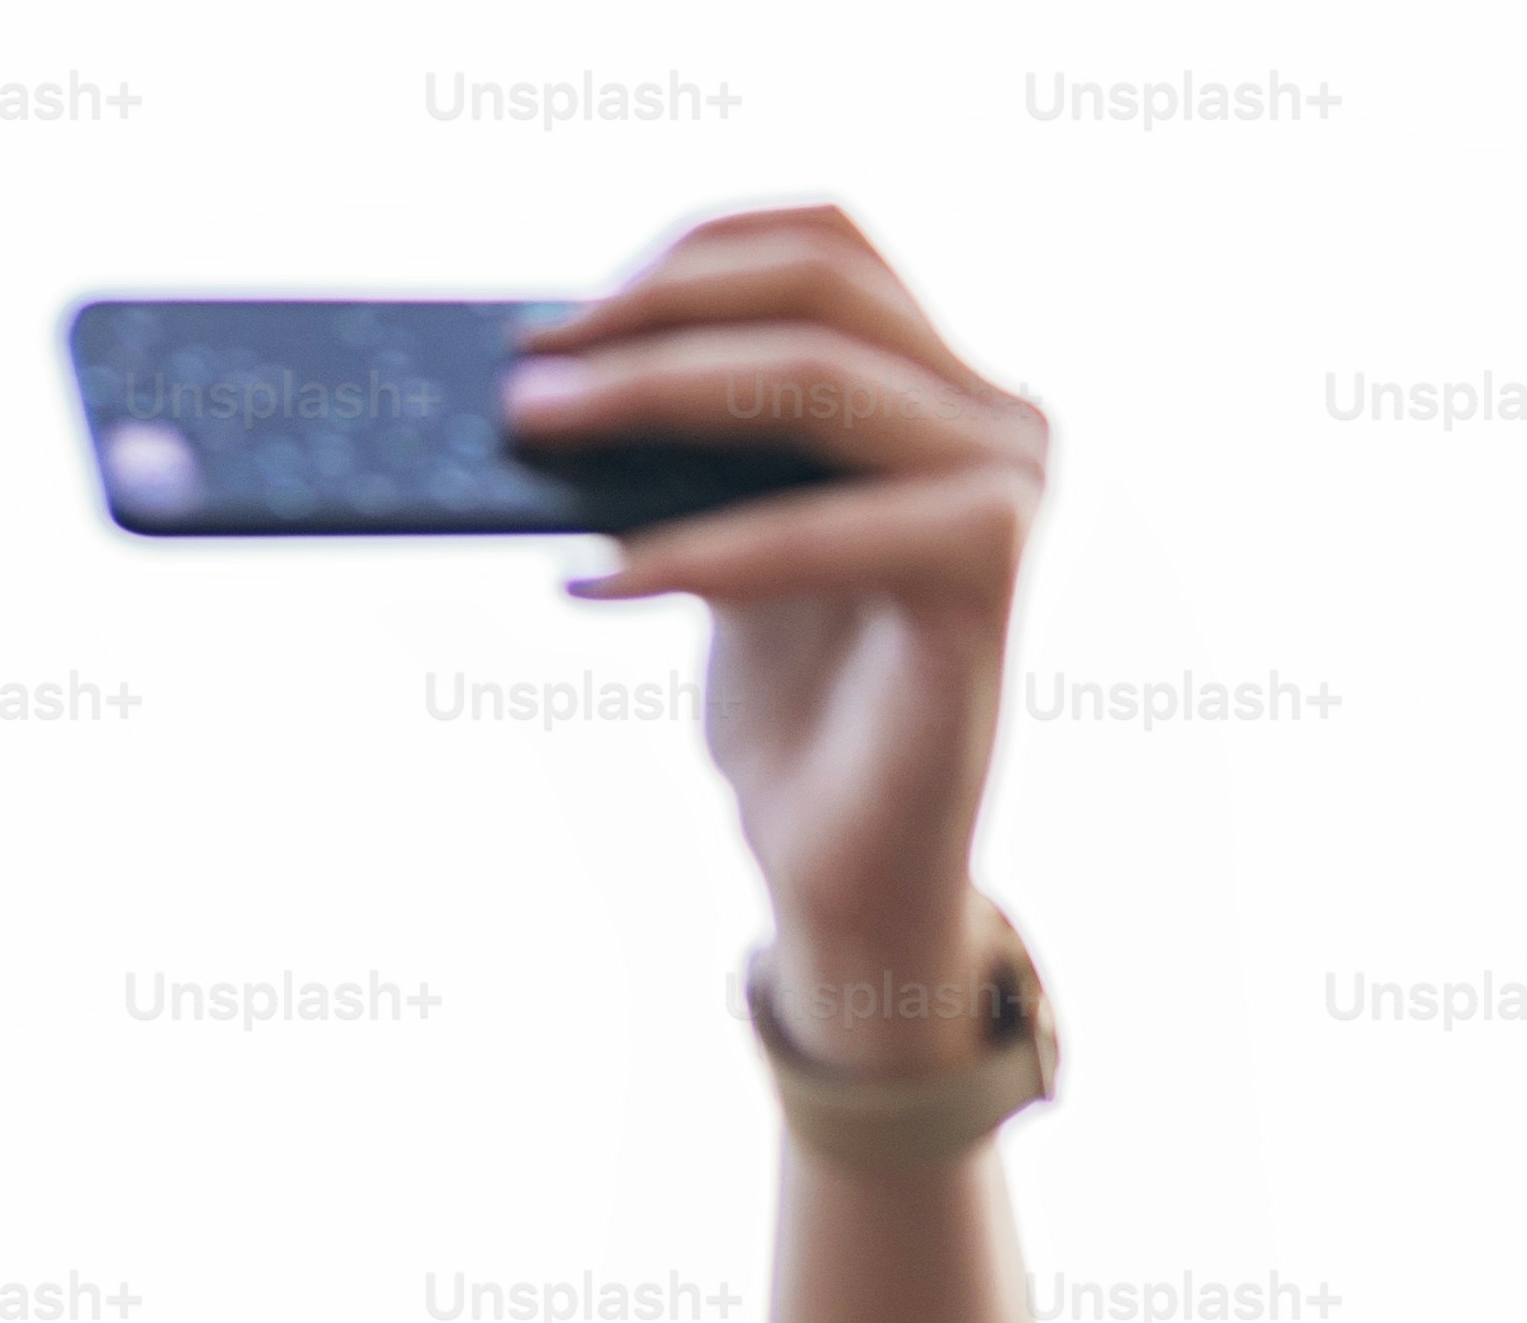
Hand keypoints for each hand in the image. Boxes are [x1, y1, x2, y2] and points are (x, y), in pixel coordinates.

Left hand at [502, 207, 1044, 1057]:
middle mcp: (996, 414)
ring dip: (653, 396)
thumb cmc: (788, 712)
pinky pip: (809, 530)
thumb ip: (694, 444)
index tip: (555, 313)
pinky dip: (688, 552)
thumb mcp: (725, 538)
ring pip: (813, 378)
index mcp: (940, 385)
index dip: (685, 251)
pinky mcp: (987, 574)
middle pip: (819, 285)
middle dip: (650, 314)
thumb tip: (552, 358)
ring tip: (532, 436)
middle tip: (521, 370)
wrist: (852, 875)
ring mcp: (1005, 484)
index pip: (823, 243)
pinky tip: (588, 584)